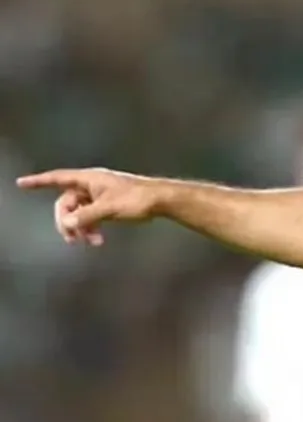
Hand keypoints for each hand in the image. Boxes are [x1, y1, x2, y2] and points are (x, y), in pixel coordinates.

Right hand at [16, 168, 161, 246]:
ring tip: (92, 243)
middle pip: (67, 202)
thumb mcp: (109, 209)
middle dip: (67, 221)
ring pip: (79, 212)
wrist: (161, 200)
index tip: (21, 183)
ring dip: (81, 228)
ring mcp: (100, 194)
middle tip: (73, 240)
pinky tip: (97, 240)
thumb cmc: (137, 200)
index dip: (39, 181)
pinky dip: (91, 227)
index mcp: (89, 179)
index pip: (58, 178)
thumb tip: (68, 223)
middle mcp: (92, 184)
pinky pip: (91, 216)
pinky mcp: (109, 204)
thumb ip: (86, 216)